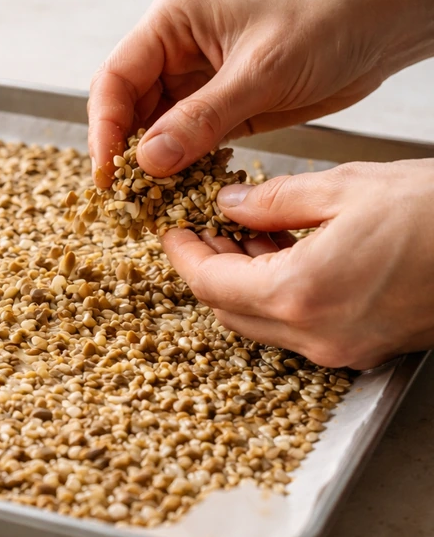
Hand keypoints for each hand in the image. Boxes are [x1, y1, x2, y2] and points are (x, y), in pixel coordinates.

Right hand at [87, 0, 433, 187]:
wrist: (382, 25)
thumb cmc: (326, 23)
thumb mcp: (262, 72)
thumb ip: (203, 117)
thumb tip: (148, 160)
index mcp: (172, 22)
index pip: (116, 78)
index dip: (104, 127)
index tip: (108, 172)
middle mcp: (174, 50)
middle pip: (126, 107)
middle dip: (124, 150)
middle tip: (128, 196)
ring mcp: (196, 80)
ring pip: (153, 129)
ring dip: (152, 164)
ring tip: (153, 201)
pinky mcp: (219, 107)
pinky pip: (185, 141)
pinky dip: (181, 167)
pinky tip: (182, 190)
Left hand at [161, 160, 433, 368]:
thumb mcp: (347, 187)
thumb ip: (276, 201)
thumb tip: (231, 206)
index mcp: (301, 293)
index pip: (211, 284)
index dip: (184, 256)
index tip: (172, 232)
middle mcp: (317, 334)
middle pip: (229, 312)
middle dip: (207, 271)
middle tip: (202, 232)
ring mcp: (343, 349)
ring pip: (262, 324)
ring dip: (240, 285)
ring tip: (241, 239)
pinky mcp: (366, 348)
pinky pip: (299, 328)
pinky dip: (277, 297)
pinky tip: (281, 258)